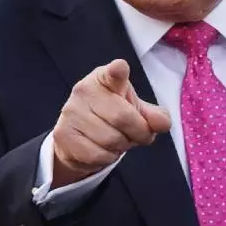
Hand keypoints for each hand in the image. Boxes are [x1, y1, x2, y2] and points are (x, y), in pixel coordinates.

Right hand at [52, 59, 171, 187]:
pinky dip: (107, 158)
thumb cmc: (112, 117)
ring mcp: (71, 112)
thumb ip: (154, 116)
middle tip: (138, 135)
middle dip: (138, 133)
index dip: (117, 71)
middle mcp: (84, 90)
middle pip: (123, 118)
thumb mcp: (136, 111)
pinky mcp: (63, 134)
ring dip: (122, 147)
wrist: (78, 138)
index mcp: (105, 78)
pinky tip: (103, 149)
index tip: (120, 68)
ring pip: (111, 140)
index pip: (113, 73)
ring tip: (117, 140)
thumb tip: (163, 123)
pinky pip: (98, 154)